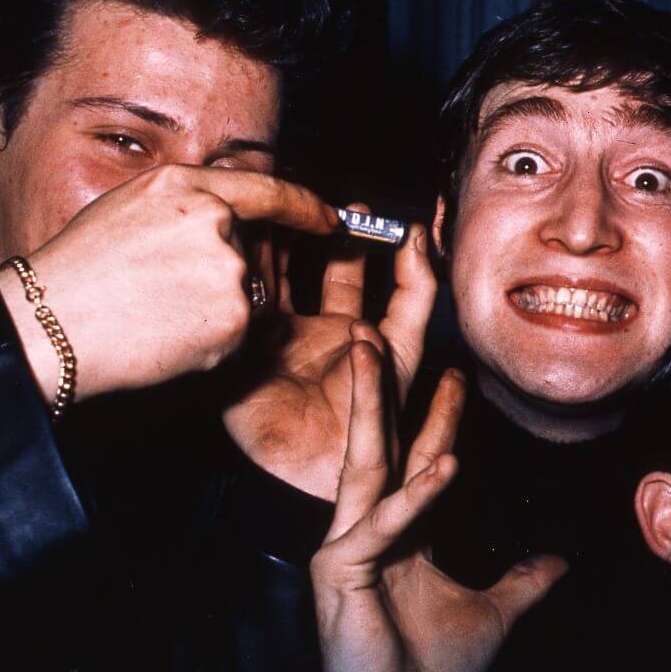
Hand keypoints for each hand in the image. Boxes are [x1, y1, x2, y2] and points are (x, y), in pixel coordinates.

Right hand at [0, 163, 338, 402]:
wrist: (53, 326)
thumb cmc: (80, 271)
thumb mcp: (130, 208)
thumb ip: (188, 205)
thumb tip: (233, 216)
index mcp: (187, 187)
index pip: (268, 190)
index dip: (306, 207)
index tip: (330, 220)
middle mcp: (216, 222)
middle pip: (256, 254)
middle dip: (232, 275)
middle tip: (174, 293)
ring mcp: (228, 271)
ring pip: (248, 296)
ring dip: (219, 309)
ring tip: (161, 311)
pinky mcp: (233, 319)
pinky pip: (238, 333)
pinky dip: (211, 340)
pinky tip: (169, 334)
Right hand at [223, 218, 434, 499]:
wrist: (312, 466)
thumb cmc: (366, 414)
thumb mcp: (401, 351)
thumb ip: (412, 295)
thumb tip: (418, 237)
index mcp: (369, 336)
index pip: (383, 282)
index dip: (393, 250)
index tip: (398, 219)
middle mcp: (330, 332)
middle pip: (335, 271)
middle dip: (339, 235)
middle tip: (346, 206)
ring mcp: (289, 336)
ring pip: (291, 275)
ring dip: (293, 243)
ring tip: (298, 206)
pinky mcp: (252, 343)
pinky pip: (252, 295)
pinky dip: (254, 265)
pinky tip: (257, 234)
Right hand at [310, 346, 566, 671]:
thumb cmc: (437, 668)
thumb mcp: (496, 611)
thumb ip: (525, 580)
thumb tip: (560, 560)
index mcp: (402, 532)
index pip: (419, 457)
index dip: (438, 417)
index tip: (456, 373)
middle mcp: (371, 528)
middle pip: (382, 443)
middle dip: (385, 388)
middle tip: (384, 332)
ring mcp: (350, 545)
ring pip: (362, 463)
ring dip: (370, 407)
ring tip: (373, 355)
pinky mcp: (339, 569)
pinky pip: (380, 523)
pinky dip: (415, 496)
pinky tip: (446, 466)